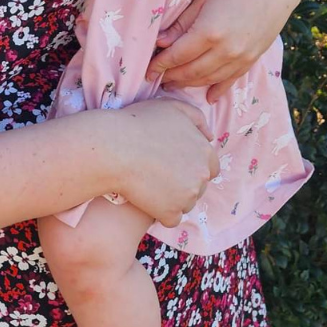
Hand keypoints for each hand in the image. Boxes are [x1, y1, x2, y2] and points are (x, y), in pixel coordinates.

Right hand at [104, 99, 218, 227]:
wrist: (115, 148)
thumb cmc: (140, 124)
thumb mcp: (173, 108)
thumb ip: (197, 118)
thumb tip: (209, 136)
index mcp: (205, 152)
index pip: (211, 166)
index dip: (192, 164)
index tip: (173, 162)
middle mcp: (201, 176)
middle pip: (198, 186)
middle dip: (183, 181)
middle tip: (159, 171)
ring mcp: (187, 197)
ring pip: (185, 203)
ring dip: (172, 197)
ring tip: (150, 183)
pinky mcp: (171, 213)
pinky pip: (171, 218)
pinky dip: (161, 212)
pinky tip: (146, 197)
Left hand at [147, 0, 303, 102]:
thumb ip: (182, 23)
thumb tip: (160, 43)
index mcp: (208, 32)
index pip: (177, 56)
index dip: (159, 65)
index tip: (147, 71)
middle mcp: (225, 50)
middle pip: (191, 71)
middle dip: (171, 77)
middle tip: (157, 80)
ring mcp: (241, 57)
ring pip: (209, 79)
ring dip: (189, 84)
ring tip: (174, 85)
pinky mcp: (252, 58)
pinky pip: (231, 80)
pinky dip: (217, 89)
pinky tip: (208, 97)